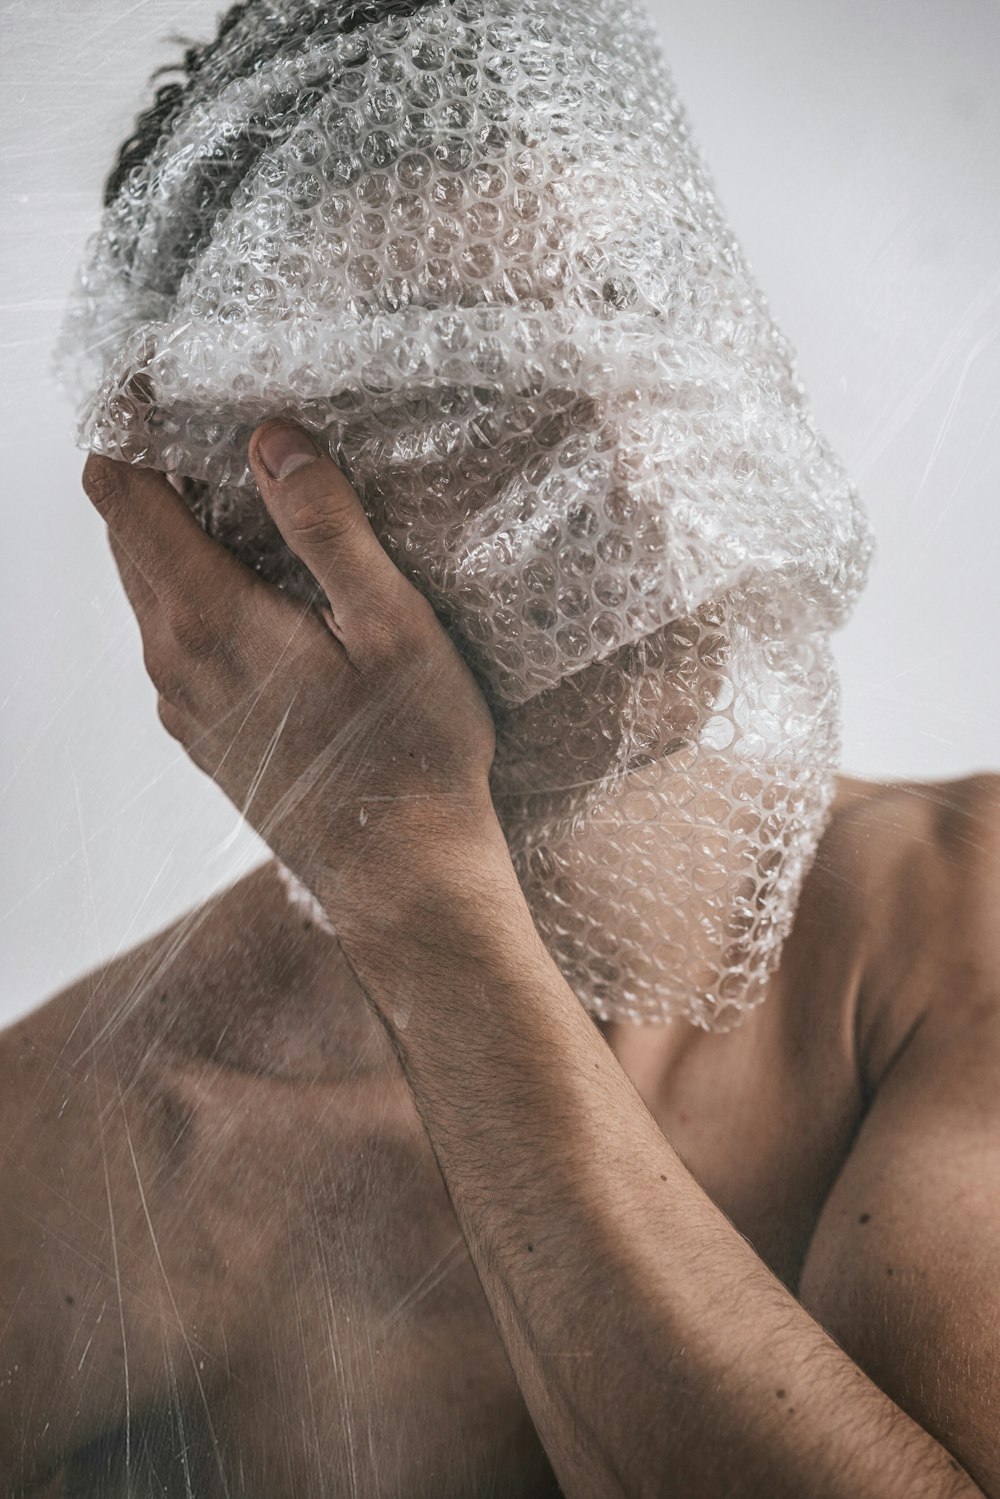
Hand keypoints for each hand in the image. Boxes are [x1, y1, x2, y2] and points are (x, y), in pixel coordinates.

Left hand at [82, 420, 501, 942]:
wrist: (404, 881)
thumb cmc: (413, 756)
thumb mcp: (392, 627)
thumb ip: (327, 527)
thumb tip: (270, 439)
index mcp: (208, 617)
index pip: (119, 493)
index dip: (129, 428)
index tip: (168, 387)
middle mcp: (173, 658)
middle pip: (126, 534)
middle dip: (158, 474)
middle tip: (228, 431)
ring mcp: (181, 703)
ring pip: (150, 588)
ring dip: (181, 536)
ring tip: (254, 506)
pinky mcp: (204, 734)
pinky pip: (175, 639)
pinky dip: (199, 593)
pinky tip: (270, 596)